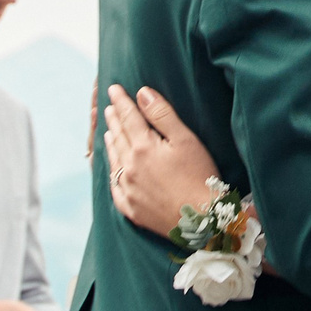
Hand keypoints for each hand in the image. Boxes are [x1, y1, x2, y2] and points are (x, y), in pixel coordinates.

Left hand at [106, 84, 220, 236]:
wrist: (202, 221)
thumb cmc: (200, 176)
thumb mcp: (185, 140)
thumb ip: (162, 115)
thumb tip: (142, 93)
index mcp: (143, 147)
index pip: (128, 118)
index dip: (121, 102)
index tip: (113, 89)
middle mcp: (130, 167)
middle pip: (118, 137)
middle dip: (113, 120)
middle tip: (108, 108)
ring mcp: (128, 190)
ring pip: (114, 161)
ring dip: (110, 143)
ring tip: (108, 132)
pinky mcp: (131, 209)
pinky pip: (114, 187)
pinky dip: (112, 173)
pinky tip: (114, 169)